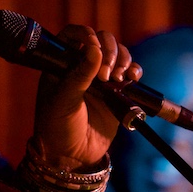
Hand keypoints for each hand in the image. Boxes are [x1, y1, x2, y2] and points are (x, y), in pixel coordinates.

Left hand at [32, 26, 141, 171]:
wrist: (72, 156)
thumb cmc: (57, 127)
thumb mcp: (63, 101)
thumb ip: (78, 75)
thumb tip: (95, 48)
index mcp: (61, 64)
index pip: (73, 34)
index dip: (85, 35)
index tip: (93, 47)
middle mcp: (81, 66)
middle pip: (101, 40)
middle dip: (109, 50)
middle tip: (105, 74)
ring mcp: (100, 78)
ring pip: (118, 53)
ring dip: (123, 59)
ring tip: (118, 78)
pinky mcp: (117, 92)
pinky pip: (130, 72)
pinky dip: (135, 71)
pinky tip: (132, 79)